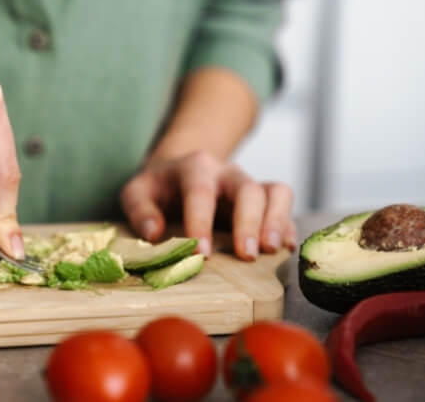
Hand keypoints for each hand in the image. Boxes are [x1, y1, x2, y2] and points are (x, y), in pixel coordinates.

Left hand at [120, 151, 295, 259]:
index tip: (201, 253)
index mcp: (194, 168)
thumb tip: (154, 233)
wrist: (177, 171)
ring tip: (272, 250)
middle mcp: (226, 173)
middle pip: (247, 189)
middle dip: (248, 223)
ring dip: (277, 221)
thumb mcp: (136, 192)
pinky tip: (284, 248)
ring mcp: (248, 184)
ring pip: (275, 192)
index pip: (200, 193)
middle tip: (245, 255)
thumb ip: (140, 210)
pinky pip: (284, 204)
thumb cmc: (156, 188)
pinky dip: (287, 225)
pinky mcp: (263, 199)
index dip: (202, 223)